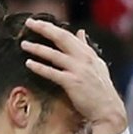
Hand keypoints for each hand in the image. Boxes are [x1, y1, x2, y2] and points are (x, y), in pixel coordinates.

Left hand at [21, 17, 127, 133]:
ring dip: (37, 48)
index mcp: (88, 54)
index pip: (69, 35)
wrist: (108, 111)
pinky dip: (40, 67)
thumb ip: (87, 49)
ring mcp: (78, 70)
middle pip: (61, 38)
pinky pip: (52, 72)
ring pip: (54, 54)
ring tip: (24, 44)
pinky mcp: (72, 82)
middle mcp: (84, 59)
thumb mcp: (97, 65)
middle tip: (30, 22)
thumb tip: (80, 32)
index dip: (53, 27)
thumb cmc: (101, 91)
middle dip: (44, 28)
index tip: (38, 22)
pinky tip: (29, 63)